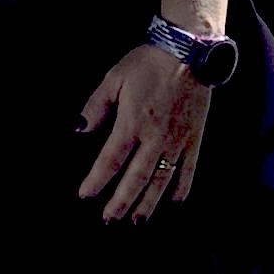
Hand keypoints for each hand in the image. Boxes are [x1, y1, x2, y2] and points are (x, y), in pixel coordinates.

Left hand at [76, 43, 213, 222]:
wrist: (188, 52)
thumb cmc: (147, 62)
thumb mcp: (114, 77)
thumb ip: (96, 106)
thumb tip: (79, 130)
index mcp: (133, 122)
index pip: (111, 160)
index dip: (96, 181)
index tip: (85, 195)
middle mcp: (156, 138)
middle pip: (136, 178)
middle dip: (121, 202)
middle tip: (109, 220)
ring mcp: (178, 141)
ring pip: (162, 180)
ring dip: (148, 203)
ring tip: (137, 221)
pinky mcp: (195, 139)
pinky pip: (188, 170)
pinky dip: (181, 188)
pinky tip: (173, 202)